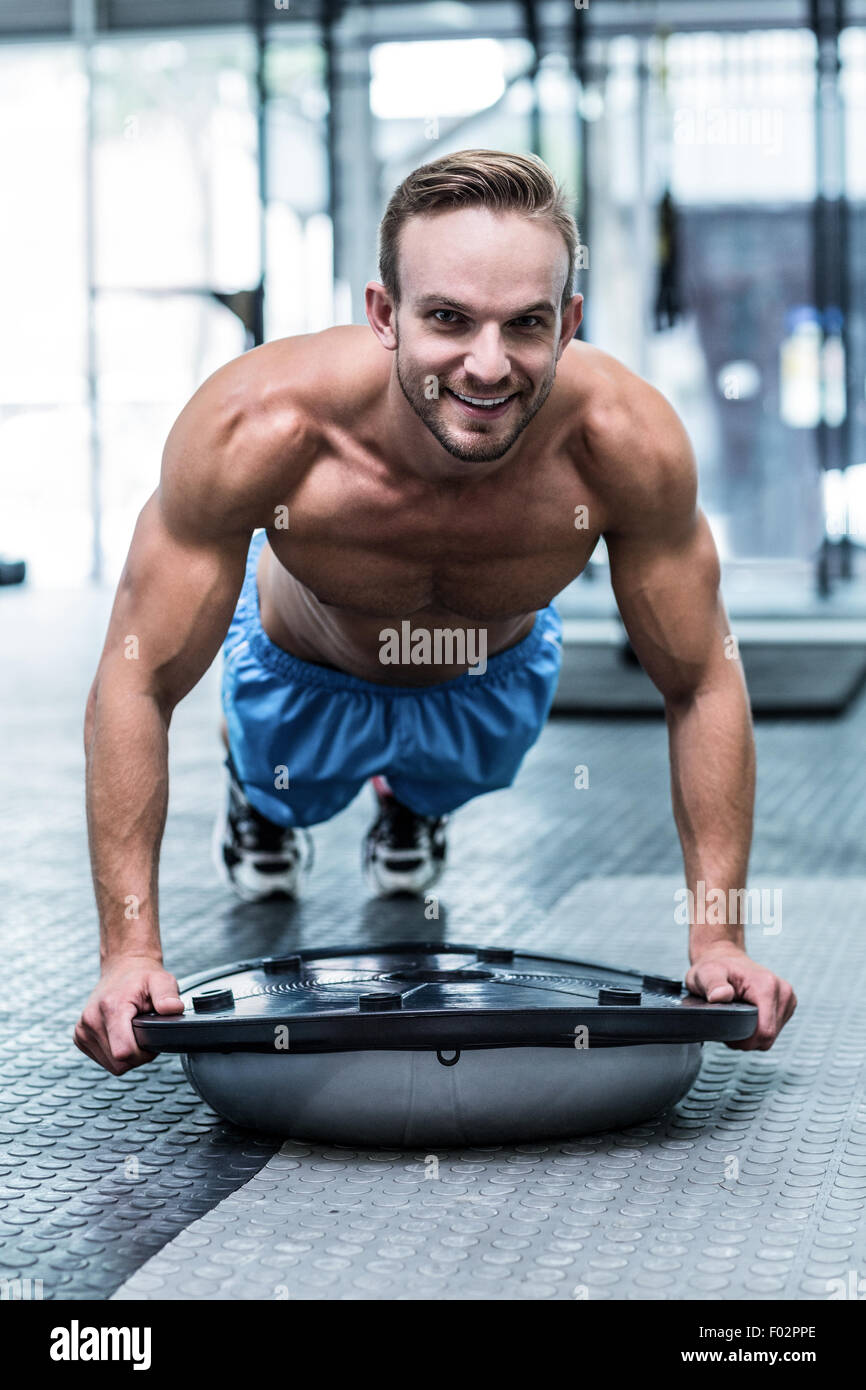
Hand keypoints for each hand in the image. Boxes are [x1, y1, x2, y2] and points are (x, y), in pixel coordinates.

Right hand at [74, 954, 183, 1073]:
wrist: (122, 968)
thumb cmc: (142, 977)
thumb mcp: (161, 981)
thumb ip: (168, 996)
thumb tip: (174, 1009)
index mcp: (111, 1008)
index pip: (123, 1052)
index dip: (143, 1053)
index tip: (150, 1038)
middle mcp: (91, 1020)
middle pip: (119, 1063)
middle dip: (137, 1055)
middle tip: (145, 1033)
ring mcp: (83, 1030)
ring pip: (111, 1065)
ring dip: (126, 1055)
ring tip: (133, 1031)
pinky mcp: (79, 1037)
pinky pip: (102, 1060)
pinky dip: (114, 1053)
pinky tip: (121, 1034)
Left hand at [686, 944, 795, 1050]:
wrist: (725, 957)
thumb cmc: (715, 966)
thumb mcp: (706, 974)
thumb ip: (713, 985)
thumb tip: (720, 995)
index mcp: (767, 986)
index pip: (765, 1032)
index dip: (744, 1040)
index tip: (727, 1032)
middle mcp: (783, 992)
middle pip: (769, 1036)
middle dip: (747, 1038)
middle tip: (728, 1024)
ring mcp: (787, 998)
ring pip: (772, 1036)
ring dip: (753, 1034)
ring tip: (736, 1018)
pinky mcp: (787, 1004)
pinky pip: (774, 1029)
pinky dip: (758, 1029)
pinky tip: (746, 1017)